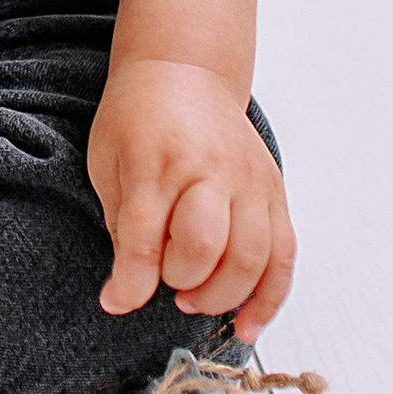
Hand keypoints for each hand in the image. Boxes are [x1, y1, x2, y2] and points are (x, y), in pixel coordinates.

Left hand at [88, 53, 293, 344]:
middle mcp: (209, 170)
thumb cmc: (139, 117)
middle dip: (181, 282)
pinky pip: (284, 256)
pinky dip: (269, 298)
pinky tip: (248, 323)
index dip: (129, 284)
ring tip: (193, 297)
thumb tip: (124, 294)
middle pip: (204, 246)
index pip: (144, 235)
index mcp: (157, 160)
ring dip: (221, 295)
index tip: (116, 300)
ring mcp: (249, 181)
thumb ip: (122, 228)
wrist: (184, 70)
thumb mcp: (108, 162)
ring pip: (251, 257)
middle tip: (165, 284)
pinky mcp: (274, 193)